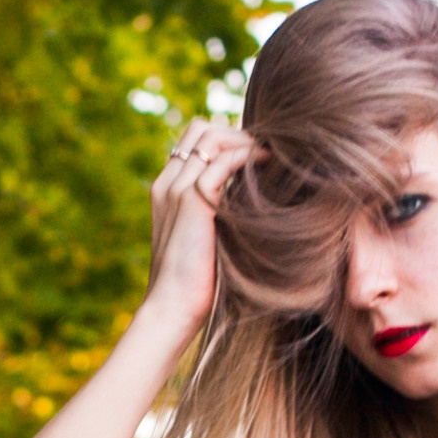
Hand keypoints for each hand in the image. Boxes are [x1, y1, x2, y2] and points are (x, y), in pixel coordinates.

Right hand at [146, 119, 253, 338]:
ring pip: (212, 138)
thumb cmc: (195, 285)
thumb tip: (252, 202)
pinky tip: (268, 168)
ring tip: (272, 157)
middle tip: (268, 153)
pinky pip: (221, 162)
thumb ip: (217, 215)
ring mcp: (177, 190)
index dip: (227, 139)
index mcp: (166, 190)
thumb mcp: (205, 240)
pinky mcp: (192, 202)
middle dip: (238, 134)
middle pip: (201, 129)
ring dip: (246, 142)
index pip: (193, 139)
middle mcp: (168, 183)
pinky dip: (247, 158)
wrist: (172, 309)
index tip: (257, 156)